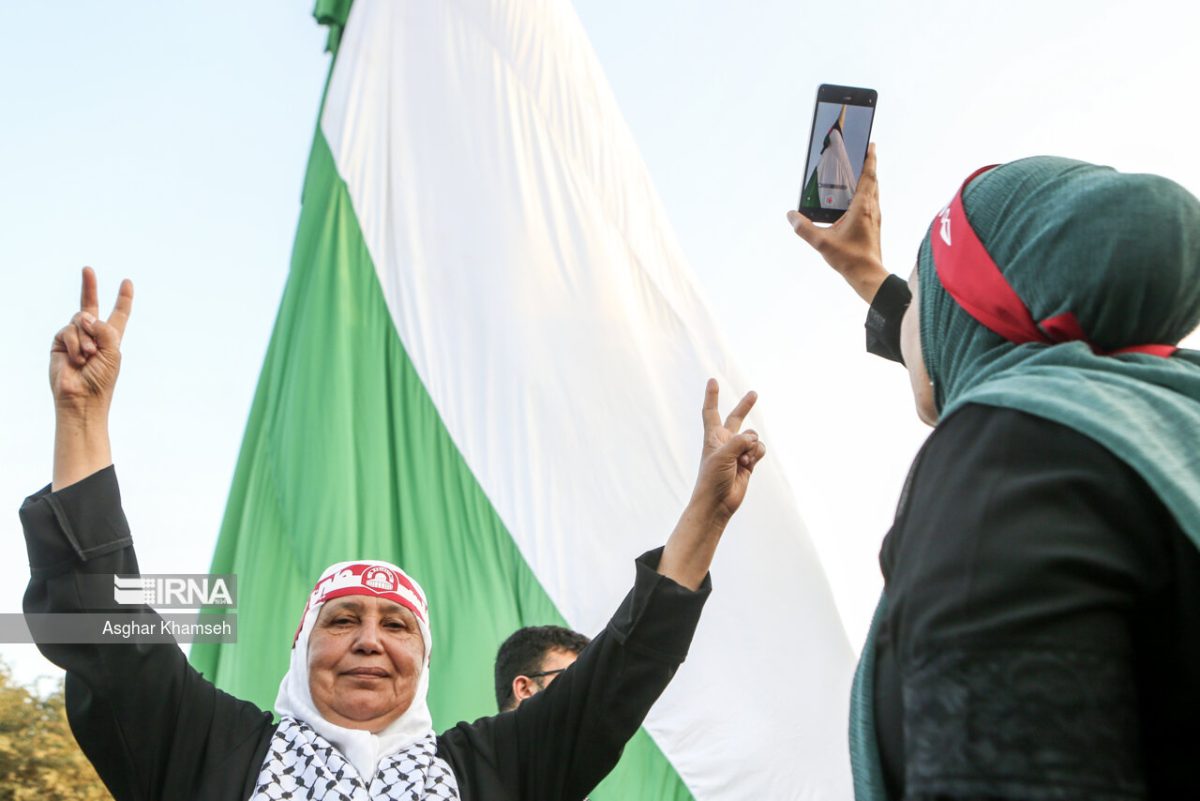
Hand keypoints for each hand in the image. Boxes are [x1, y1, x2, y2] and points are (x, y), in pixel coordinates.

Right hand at [50, 267, 133, 416]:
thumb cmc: (102, 379)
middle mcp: (92, 335)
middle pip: (90, 306)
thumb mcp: (113, 351)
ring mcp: (75, 338)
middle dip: (89, 287)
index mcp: (111, 338)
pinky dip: (76, 344)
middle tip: (88, 268)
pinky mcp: (60, 343)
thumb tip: (85, 315)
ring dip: (87, 338)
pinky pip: (68, 331)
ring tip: (89, 357)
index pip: (118, 314)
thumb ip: (105, 329)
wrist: (82, 398)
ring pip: (80, 320)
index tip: (127, 282)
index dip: (123, 299)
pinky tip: (77, 359)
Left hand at [691, 379, 765, 524]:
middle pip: (736, 418)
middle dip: (745, 406)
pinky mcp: (748, 463)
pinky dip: (757, 454)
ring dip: (752, 447)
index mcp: (713, 436)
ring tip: (743, 460)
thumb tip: (753, 439)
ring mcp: (738, 452)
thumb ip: (739, 442)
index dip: (712, 396)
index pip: (711, 411)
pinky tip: (749, 464)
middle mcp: (726, 441)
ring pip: (753, 437)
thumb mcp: (722, 455)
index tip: (712, 380)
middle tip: (754, 394)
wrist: (718, 503)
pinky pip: (759, 450)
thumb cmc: (712, 478)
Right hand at [787, 142, 886, 303]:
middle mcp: (872, 209)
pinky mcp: (874, 226)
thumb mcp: (822, 242)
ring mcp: (875, 217)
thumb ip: (804, 228)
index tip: (871, 144)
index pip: (868, 176)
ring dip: (868, 180)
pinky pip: (871, 203)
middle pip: (873, 180)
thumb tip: (791, 215)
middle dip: (868, 165)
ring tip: (858, 173)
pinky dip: (865, 194)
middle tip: (862, 153)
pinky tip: (854, 200)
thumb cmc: (849, 259)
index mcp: (862, 206)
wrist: (868, 275)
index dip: (869, 159)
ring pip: (874, 192)